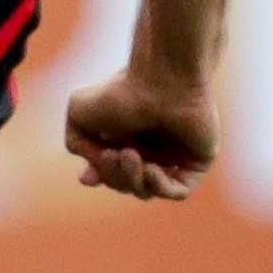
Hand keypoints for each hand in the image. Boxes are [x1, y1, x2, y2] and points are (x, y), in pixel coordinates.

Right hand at [63, 69, 220, 199]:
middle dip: (113, 176)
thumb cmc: (121, 92)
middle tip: (113, 153)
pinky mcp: (196, 163)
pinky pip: (177, 192)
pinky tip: (151, 169)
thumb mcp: (78, 114)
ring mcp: (173, 158)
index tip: (87, 177)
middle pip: (124, 184)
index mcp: (124, 139)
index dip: (98, 176)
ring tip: (131, 154)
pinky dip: (159, 187)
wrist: (162, 80)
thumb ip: (76, 144)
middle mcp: (149, 150)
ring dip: (133, 180)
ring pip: (147, 191)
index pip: (109, 171)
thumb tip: (93, 169)